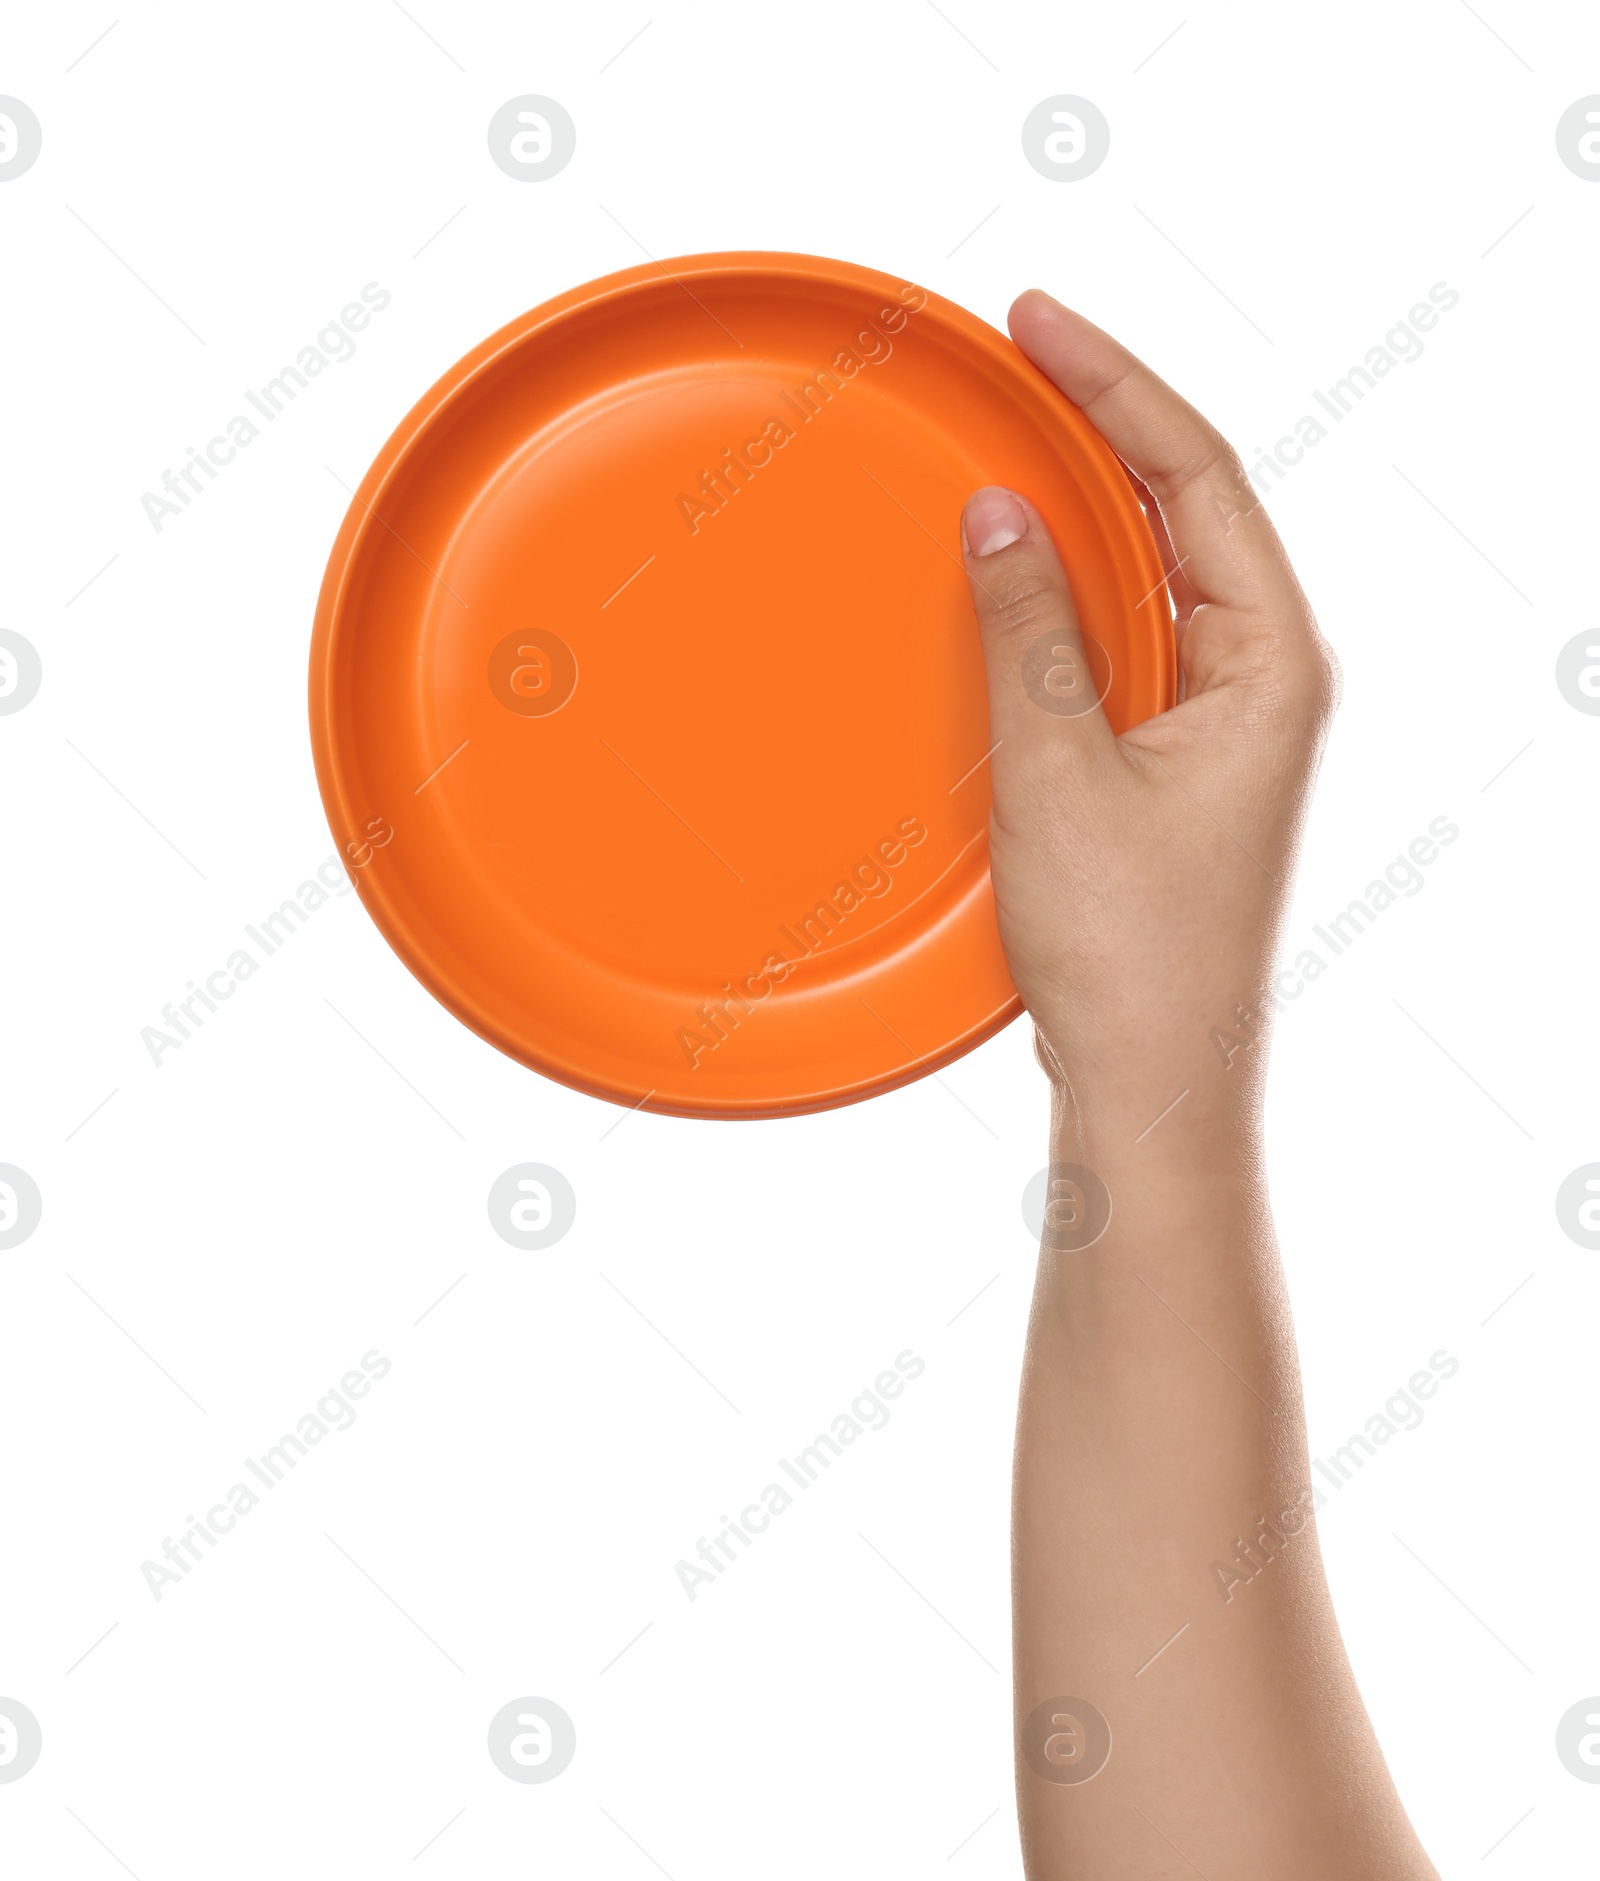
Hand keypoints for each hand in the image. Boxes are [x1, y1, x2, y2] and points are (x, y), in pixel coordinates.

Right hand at [961, 291, 1337, 1147]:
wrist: (1149, 1078)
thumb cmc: (1127, 948)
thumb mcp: (1060, 770)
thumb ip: (1030, 629)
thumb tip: (997, 510)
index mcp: (1272, 664)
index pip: (1201, 477)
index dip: (1117, 385)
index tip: (1040, 321)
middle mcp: (1266, 677)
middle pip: (1195, 503)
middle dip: (1111, 418)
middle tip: (1026, 348)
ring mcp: (1226, 716)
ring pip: (1163, 565)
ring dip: (1094, 495)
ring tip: (1022, 422)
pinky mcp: (1179, 755)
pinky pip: (1135, 631)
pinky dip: (1081, 580)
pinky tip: (1026, 558)